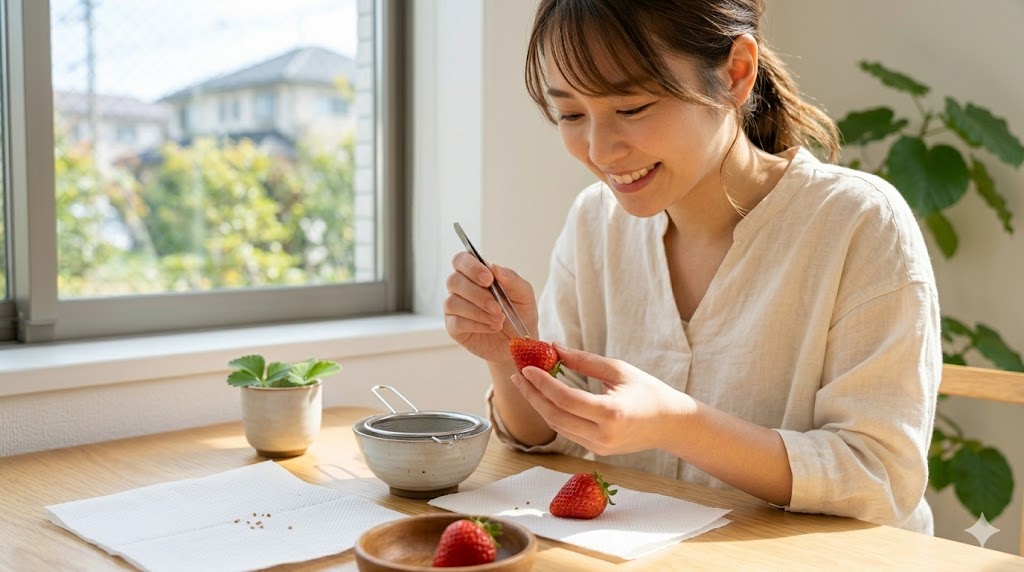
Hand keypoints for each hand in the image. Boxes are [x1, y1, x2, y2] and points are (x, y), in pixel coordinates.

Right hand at [444, 251, 538, 365]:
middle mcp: (461, 288)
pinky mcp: (454, 328)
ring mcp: (455, 308)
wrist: (520, 343)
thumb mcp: (524, 295)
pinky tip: (493, 328)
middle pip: (454, 281)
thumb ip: (511, 279)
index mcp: (476, 275)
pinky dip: (477, 325)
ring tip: (499, 320)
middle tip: (497, 307)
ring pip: (453, 302)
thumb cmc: (521, 314)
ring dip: (478, 312)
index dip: (471, 267)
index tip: (488, 279)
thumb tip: (494, 266)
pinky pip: (456, 322)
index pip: (461, 260)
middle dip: (477, 294)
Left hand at [511, 343, 693, 455]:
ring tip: (528, 384)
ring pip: (557, 426)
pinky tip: (546, 398)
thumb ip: (584, 360)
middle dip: (533, 395)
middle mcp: (603, 435)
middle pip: (555, 416)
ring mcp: (599, 447)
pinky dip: (554, 414)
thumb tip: (555, 348)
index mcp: (611, 413)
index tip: (526, 368)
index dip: (542, 384)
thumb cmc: (649, 391)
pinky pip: (568, 432)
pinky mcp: (597, 451)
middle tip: (518, 376)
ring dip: (540, 405)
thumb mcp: (618, 370)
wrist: (671, 424)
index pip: (566, 399)